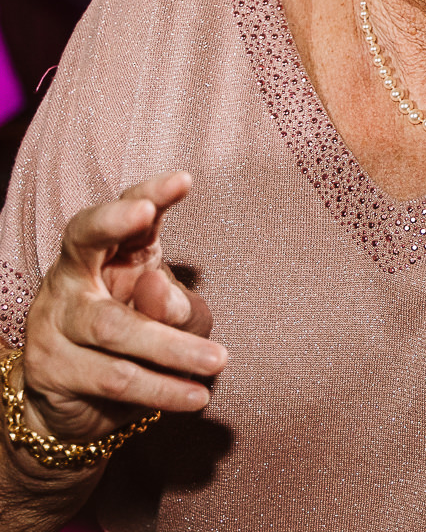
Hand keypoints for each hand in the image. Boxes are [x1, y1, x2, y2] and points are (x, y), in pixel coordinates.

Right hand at [15, 172, 227, 444]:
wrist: (80, 403)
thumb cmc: (136, 337)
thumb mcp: (169, 315)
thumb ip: (174, 304)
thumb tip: (158, 295)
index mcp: (109, 252)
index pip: (126, 213)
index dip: (150, 193)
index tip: (183, 180)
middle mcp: (73, 275)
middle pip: (84, 239)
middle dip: (112, 221)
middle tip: (144, 213)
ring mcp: (54, 319)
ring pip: (114, 326)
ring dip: (173, 347)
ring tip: (218, 361)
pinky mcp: (50, 367)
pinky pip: (113, 376)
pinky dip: (161, 389)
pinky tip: (196, 396)